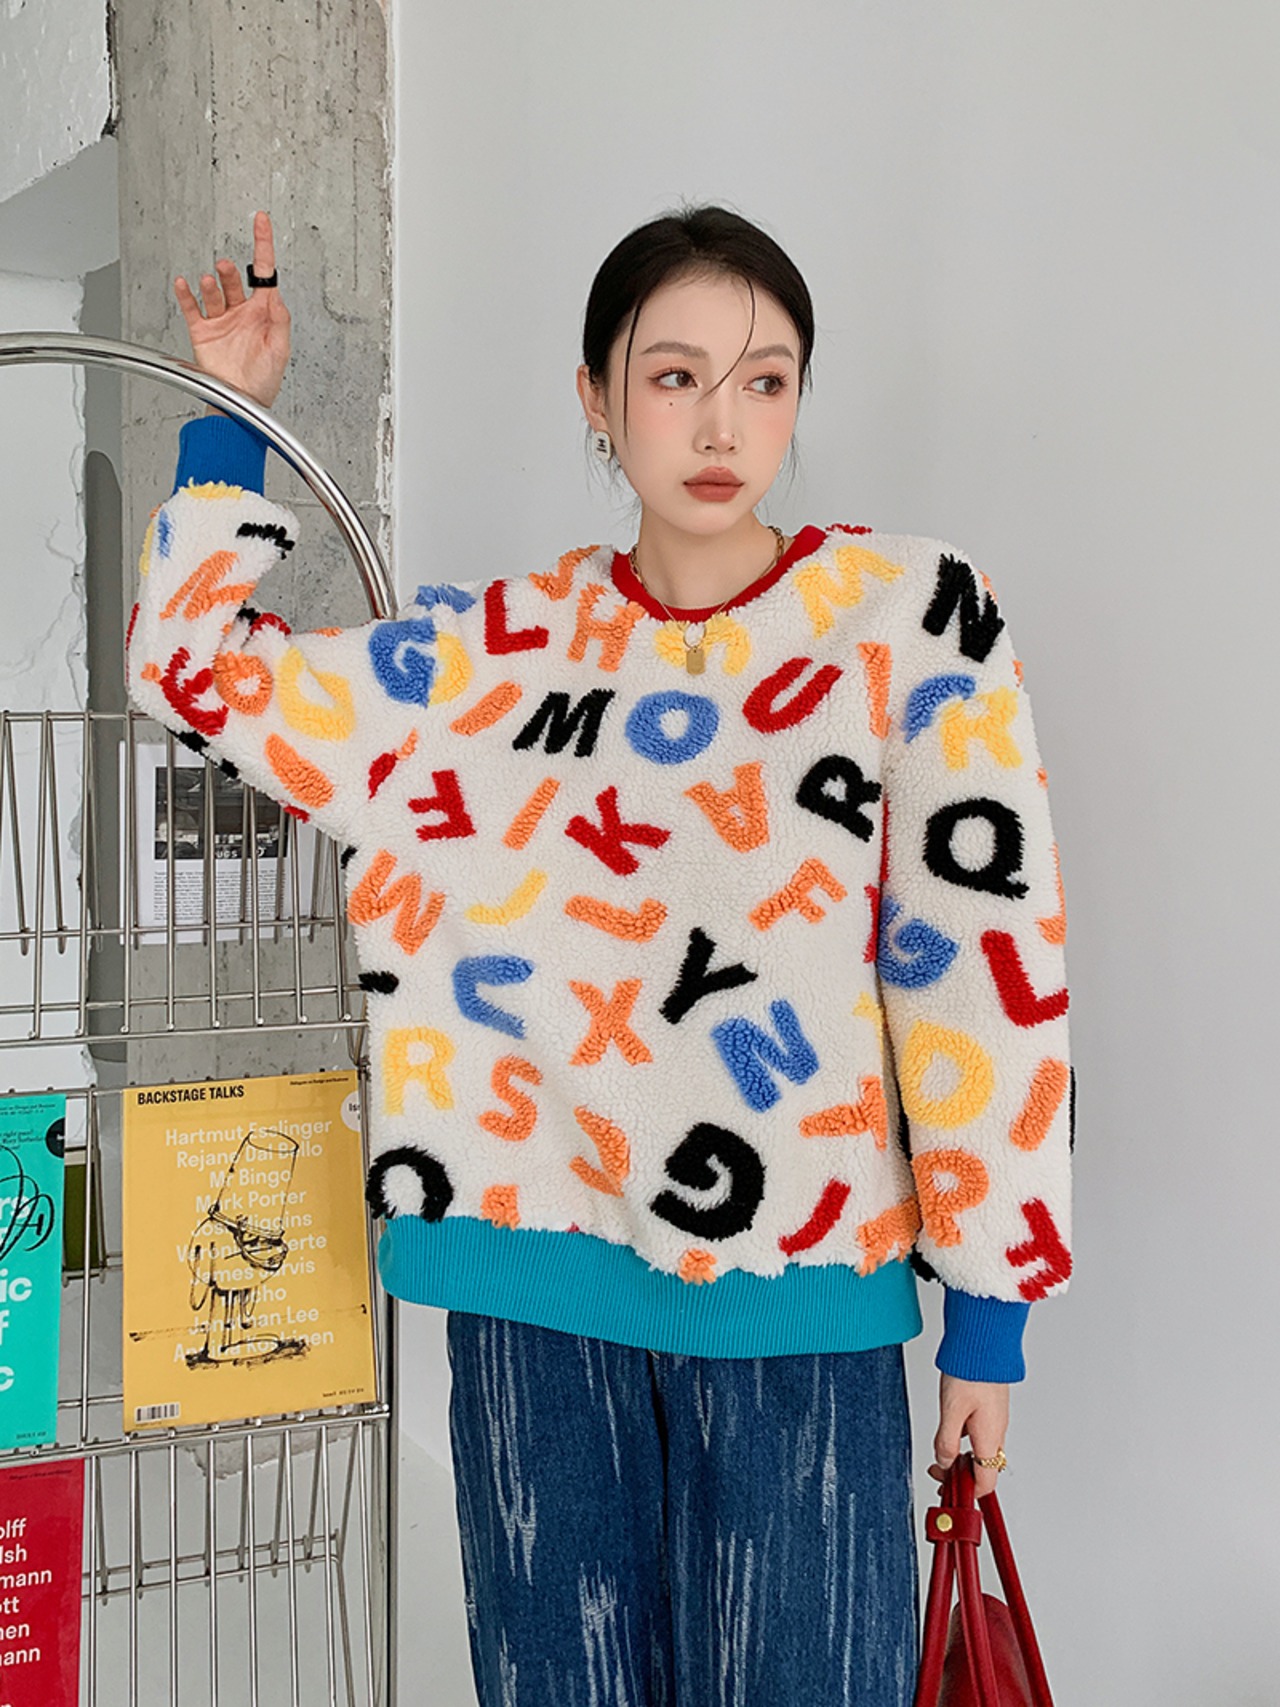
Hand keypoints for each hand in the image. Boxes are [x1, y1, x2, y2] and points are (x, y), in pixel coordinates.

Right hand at [174, 210, 290, 408]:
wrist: (242, 406)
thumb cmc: (263, 383)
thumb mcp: (280, 351)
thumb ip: (280, 323)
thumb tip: (277, 298)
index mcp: (263, 314)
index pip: (264, 272)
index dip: (263, 245)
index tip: (261, 221)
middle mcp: (241, 313)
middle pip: (234, 281)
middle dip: (230, 272)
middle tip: (226, 266)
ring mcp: (221, 321)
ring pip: (213, 292)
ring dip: (211, 284)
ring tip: (210, 281)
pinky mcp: (203, 332)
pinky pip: (192, 309)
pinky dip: (187, 295)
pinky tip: (184, 284)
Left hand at [930, 1373, 1009, 1500]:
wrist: (984, 1343)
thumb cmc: (971, 1371)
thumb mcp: (951, 1409)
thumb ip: (947, 1440)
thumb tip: (944, 1463)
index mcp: (989, 1437)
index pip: (985, 1481)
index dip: (968, 1493)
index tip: (948, 1491)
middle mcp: (996, 1431)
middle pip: (984, 1467)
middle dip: (961, 1476)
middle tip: (938, 1473)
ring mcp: (995, 1419)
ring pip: (981, 1449)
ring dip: (962, 1456)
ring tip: (940, 1453)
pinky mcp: (991, 1407)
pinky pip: (981, 1433)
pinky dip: (965, 1439)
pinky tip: (951, 1429)